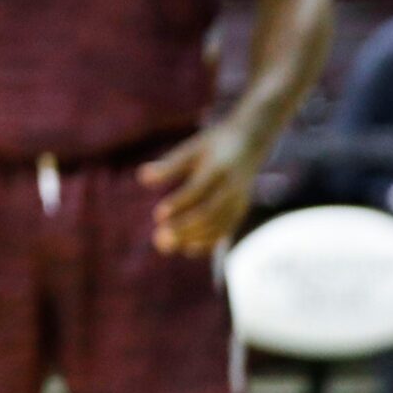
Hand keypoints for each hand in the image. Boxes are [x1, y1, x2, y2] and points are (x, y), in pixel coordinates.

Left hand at [140, 123, 261, 256]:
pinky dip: (209, 241)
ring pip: (218, 225)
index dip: (179, 204)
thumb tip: (141, 178)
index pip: (199, 190)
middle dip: (184, 228)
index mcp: (219, 169)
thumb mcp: (191, 149)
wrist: (251, 143)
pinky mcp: (241, 210)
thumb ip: (169, 165)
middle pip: (210, 213)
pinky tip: (187, 249)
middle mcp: (233, 188)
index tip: (157, 216)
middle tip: (158, 238)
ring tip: (165, 245)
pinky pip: (226, 230)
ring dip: (192, 238)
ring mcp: (240, 201)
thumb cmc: (213, 145)